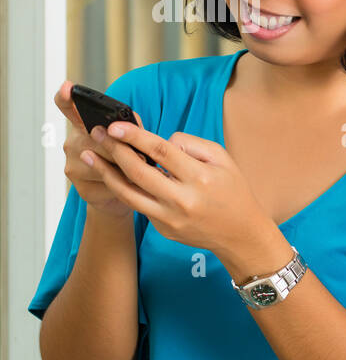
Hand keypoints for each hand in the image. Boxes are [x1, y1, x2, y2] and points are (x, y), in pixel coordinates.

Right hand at [54, 81, 132, 218]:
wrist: (125, 193)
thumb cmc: (128, 160)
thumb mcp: (132, 139)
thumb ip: (132, 127)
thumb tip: (132, 128)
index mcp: (84, 126)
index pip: (70, 108)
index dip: (67, 98)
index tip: (67, 88)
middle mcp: (73, 142)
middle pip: (97, 138)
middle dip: (121, 147)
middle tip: (138, 155)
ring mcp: (73, 165)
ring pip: (103, 161)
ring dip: (125, 167)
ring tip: (132, 171)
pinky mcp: (80, 186)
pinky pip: (107, 182)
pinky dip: (122, 184)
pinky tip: (124, 184)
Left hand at [88, 120, 281, 267]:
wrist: (241, 234)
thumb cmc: (233, 191)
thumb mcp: (223, 160)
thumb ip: (192, 145)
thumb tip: (162, 141)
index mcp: (200, 178)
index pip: (161, 151)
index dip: (135, 136)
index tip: (115, 125)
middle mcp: (183, 199)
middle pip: (138, 171)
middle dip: (114, 149)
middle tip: (97, 134)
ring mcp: (170, 217)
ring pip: (128, 192)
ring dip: (106, 172)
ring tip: (91, 156)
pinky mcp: (163, 229)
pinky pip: (139, 205)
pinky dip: (124, 188)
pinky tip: (113, 175)